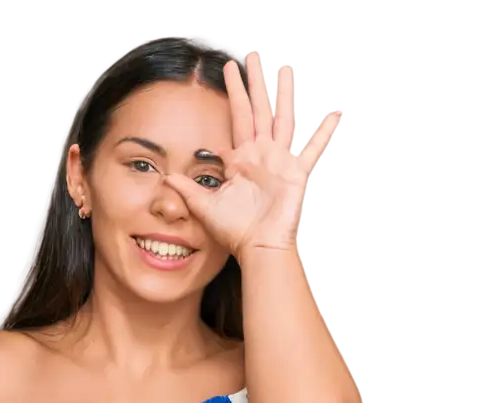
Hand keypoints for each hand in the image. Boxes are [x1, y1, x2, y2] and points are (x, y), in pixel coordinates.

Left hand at [163, 50, 344, 260]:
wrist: (258, 246)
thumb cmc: (234, 230)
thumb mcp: (204, 206)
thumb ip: (187, 189)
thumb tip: (164, 177)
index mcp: (239, 160)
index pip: (233, 124)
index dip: (229, 103)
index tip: (223, 79)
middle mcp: (260, 154)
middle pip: (255, 110)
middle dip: (251, 84)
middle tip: (249, 57)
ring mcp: (280, 160)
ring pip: (281, 117)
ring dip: (282, 94)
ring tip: (284, 70)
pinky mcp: (296, 171)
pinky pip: (314, 146)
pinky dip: (326, 129)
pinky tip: (338, 110)